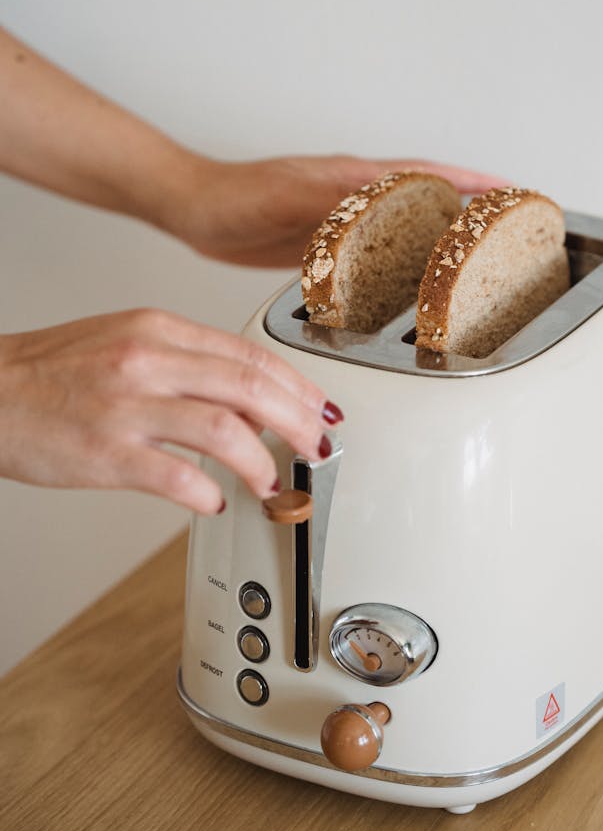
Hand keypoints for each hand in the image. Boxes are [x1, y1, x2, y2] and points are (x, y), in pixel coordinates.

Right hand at [0, 309, 342, 514]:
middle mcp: (147, 361)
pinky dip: (207, 493)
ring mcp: (127, 408)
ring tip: (271, 482)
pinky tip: (214, 501)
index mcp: (158, 329)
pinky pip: (177, 477)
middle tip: (318, 447)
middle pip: (250, 387)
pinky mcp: (105, 454)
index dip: (297, 385)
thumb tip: (248, 396)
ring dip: (261, 463)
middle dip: (297, 421)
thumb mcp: (126, 341)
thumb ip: (187, 361)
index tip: (321, 409)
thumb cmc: (54, 372)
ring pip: (224, 431)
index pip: (249, 354)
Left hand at [165, 154, 509, 267]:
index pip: (431, 176)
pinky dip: (404, 260)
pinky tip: (412, 280)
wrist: (194, 210)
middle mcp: (357, 195)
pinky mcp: (326, 242)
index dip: (475, 185)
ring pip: (408, 225)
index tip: (514, 192)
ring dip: (441, 236)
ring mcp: (344, 219)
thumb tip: (392, 199)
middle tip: (512, 228)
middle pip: (430, 198)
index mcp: (357, 180)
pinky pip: (380, 250)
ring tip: (477, 258)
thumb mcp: (293, 200)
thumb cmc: (235, 200)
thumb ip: (341, 203)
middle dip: (473, 210)